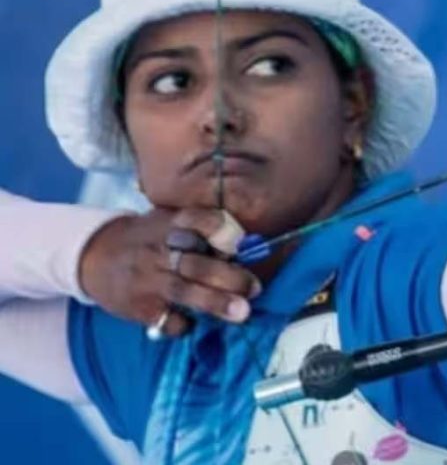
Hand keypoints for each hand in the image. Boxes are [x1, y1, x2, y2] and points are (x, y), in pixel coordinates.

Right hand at [78, 208, 260, 336]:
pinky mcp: (138, 307)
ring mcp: (147, 279)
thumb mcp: (168, 221)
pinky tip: (195, 323)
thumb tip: (246, 244)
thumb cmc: (148, 238)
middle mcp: (158, 250)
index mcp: (169, 224)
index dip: (218, 229)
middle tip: (255, 288)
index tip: (240, 241)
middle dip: (228, 276)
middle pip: (195, 262)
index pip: (195, 219)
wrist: (93, 256)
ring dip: (215, 302)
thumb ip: (201, 229)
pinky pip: (166, 319)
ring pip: (184, 291)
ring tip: (242, 312)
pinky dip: (184, 324)